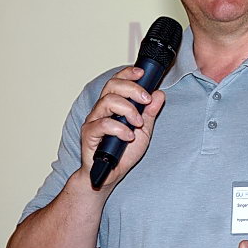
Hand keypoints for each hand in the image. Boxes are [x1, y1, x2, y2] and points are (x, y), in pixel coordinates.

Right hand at [80, 66, 164, 187]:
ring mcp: (94, 120)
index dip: (128, 73)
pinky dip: (120, 129)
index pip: (118, 81)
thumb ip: (150, 112)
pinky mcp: (89, 134)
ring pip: (108, 101)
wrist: (110, 174)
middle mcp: (102, 109)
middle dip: (132, 89)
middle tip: (145, 100)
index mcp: (114, 105)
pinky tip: (128, 137)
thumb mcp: (144, 130)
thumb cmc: (124, 152)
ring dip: (128, 110)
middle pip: (112, 86)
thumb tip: (159, 94)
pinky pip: (103, 124)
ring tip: (137, 124)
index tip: (141, 73)